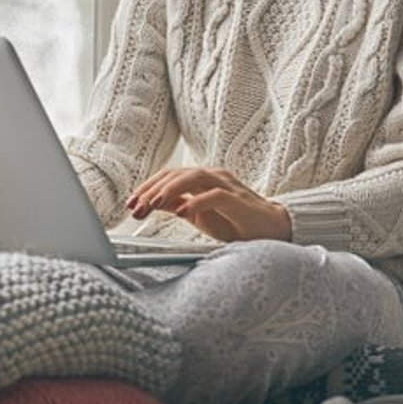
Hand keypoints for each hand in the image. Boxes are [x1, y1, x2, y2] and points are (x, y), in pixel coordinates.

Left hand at [125, 167, 291, 241]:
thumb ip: (178, 205)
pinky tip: (183, 212)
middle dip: (151, 191)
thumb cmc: (235, 221)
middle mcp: (211, 176)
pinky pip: (214, 195)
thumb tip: (150, 203)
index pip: (167, 176)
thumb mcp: (199, 215)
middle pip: (175, 174)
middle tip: (135, 207)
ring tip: (153, 205)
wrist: (272, 229)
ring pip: (192, 177)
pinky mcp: (238, 199)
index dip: (146, 188)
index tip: (130, 203)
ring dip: (169, 190)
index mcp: (200, 179)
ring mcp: (225, 184)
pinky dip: (196, 202)